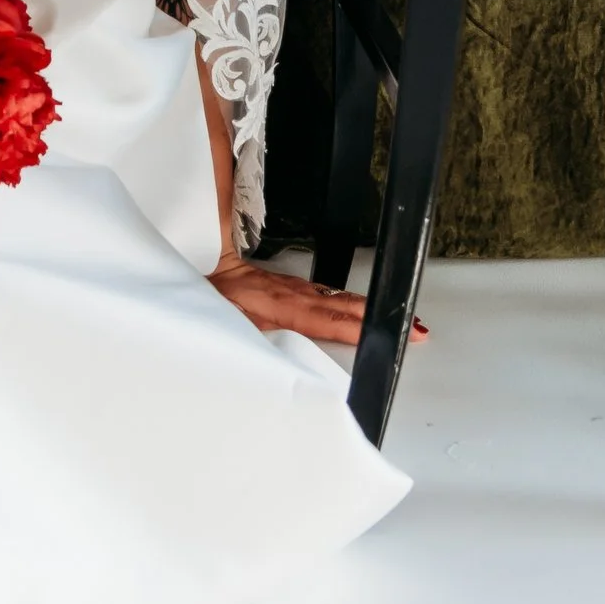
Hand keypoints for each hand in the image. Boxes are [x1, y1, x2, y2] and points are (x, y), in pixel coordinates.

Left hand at [211, 261, 426, 348]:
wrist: (191, 256)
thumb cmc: (206, 293)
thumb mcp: (224, 321)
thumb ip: (253, 335)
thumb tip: (279, 348)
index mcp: (276, 304)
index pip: (324, 318)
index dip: (354, 326)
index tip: (381, 333)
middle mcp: (287, 294)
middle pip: (338, 306)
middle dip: (374, 317)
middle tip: (413, 328)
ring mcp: (286, 288)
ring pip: (332, 298)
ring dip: (363, 309)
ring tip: (396, 318)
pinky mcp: (281, 286)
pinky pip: (319, 293)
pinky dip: (343, 301)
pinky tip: (353, 307)